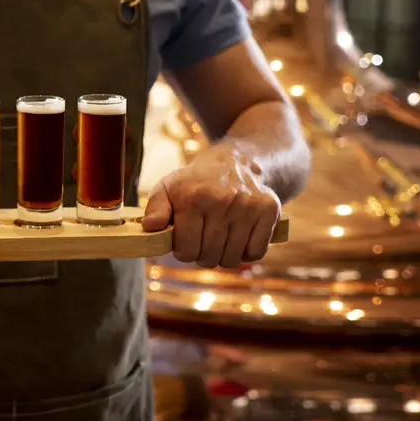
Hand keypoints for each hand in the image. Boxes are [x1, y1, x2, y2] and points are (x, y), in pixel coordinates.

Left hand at [141, 145, 280, 267]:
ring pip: (232, 258)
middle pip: (209, 256)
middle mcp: (222, 201)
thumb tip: (150, 228)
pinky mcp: (269, 210)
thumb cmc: (196, 182)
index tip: (185, 241)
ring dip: (223, 256)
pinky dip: (246, 252)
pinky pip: (256, 252)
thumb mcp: (168, 188)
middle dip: (202, 255)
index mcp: (193, 197)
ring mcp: (248, 206)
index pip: (186, 250)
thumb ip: (155, 208)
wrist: (237, 162)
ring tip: (219, 239)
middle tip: (202, 241)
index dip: (183, 251)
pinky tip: (238, 237)